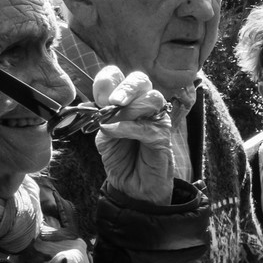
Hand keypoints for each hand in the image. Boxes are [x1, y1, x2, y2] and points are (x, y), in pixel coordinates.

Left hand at [92, 66, 173, 204]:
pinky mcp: (163, 138)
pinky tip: (113, 131)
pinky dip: (127, 127)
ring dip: (130, 107)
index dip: (110, 79)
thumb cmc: (120, 157)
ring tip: (112, 119)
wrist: (131, 185)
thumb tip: (98, 105)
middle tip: (113, 100)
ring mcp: (157, 120)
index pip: (122, 77)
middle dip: (126, 86)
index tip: (99, 94)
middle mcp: (145, 106)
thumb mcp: (103, 134)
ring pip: (152, 98)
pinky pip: (147, 127)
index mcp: (128, 101)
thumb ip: (102, 118)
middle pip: (142, 80)